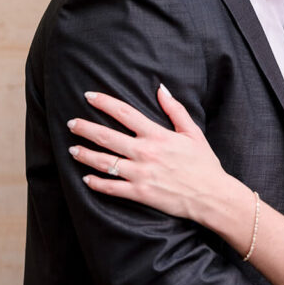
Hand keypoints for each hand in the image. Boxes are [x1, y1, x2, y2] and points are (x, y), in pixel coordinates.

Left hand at [67, 85, 227, 220]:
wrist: (212, 196)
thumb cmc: (204, 164)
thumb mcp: (193, 132)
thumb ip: (175, 110)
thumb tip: (161, 88)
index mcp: (157, 135)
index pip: (124, 113)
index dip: (104, 103)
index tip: (89, 97)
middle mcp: (146, 153)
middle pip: (106, 136)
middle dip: (85, 128)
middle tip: (71, 123)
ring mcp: (141, 174)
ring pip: (104, 162)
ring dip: (84, 155)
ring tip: (72, 149)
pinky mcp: (140, 194)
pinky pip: (112, 188)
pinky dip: (97, 183)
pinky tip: (86, 179)